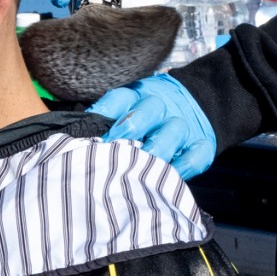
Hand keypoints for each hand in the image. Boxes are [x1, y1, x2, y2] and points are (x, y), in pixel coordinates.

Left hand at [91, 73, 216, 178]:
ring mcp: (183, 126)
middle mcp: (161, 107)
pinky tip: (167, 178)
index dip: (106, 113)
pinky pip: (197, 155)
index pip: (120, 98)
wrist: (193, 108)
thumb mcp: (123, 115)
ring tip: (139, 168)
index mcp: (136, 97)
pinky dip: (183, 168)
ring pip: (173, 130)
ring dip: (157, 149)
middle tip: (113, 148)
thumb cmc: (142, 122)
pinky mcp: (202, 145)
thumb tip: (74, 145)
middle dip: (130, 127)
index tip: (93, 134)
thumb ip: (102, 127)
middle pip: (149, 109)